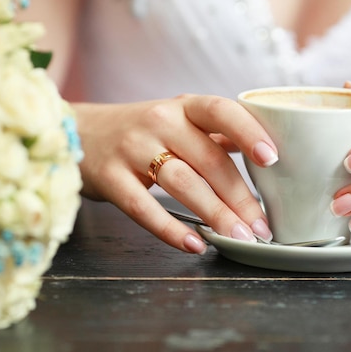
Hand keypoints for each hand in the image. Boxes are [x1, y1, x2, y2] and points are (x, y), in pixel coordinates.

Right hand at [74, 94, 278, 253]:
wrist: (78, 132)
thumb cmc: (142, 131)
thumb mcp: (179, 120)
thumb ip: (217, 133)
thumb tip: (265, 151)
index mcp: (184, 108)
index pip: (221, 111)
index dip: (248, 133)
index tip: (272, 159)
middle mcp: (160, 122)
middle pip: (208, 160)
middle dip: (240, 197)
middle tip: (261, 227)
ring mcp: (132, 149)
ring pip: (182, 183)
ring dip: (215, 214)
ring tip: (238, 237)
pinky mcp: (110, 178)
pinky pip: (143, 208)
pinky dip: (171, 229)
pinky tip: (195, 243)